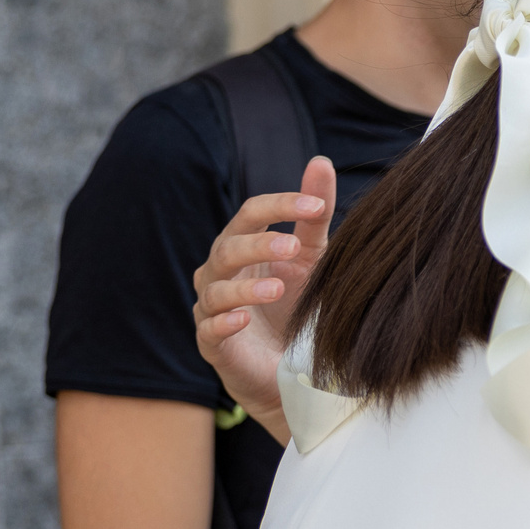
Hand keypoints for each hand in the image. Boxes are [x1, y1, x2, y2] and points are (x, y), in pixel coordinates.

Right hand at [191, 156, 335, 444]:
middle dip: (258, 244)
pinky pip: (209, 330)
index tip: (317, 206)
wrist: (290, 368)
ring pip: (215, 291)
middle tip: (293, 245)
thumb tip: (320, 160)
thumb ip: (313, 214)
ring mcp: (212, 309)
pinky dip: (223, 323)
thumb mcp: (311, 256)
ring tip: (278, 289)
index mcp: (242, 245)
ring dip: (244, 288)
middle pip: (227, 248)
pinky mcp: (213, 345)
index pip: (251, 214)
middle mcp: (220, 273)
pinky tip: (241, 320)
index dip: (281, 206)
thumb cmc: (295, 303)